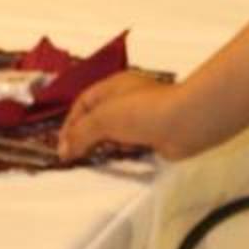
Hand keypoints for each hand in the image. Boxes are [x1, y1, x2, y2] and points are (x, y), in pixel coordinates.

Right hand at [59, 68, 191, 159]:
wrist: (186, 123)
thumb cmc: (144, 111)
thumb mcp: (103, 118)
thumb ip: (81, 134)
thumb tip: (64, 150)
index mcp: (114, 86)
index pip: (84, 103)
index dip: (70, 123)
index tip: (63, 146)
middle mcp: (128, 99)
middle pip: (99, 119)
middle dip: (86, 137)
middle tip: (75, 157)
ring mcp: (142, 119)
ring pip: (115, 135)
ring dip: (105, 148)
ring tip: (96, 161)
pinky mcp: (155, 137)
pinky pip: (132, 147)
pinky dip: (123, 155)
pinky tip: (119, 163)